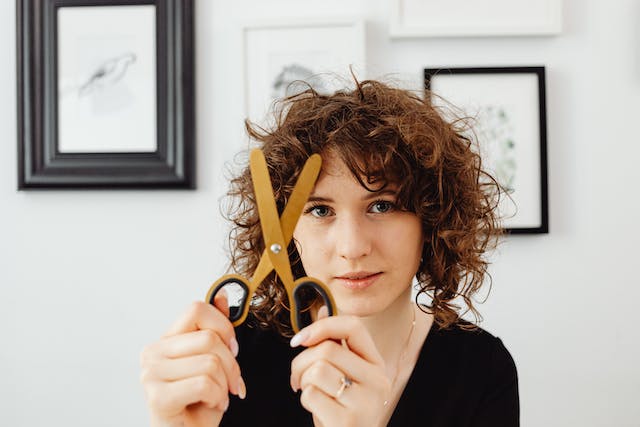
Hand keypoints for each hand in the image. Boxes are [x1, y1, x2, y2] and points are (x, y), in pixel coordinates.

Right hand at [140, 296, 245, 426]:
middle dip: (232, 364)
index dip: (223, 327)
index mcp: (165, 340)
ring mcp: (151, 374)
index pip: (197, 309)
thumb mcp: (213, 361)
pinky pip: (204, 383)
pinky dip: (217, 397)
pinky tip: (210, 404)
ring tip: (216, 396)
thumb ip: (215, 328)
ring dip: (225, 385)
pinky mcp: (157, 396)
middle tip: (232, 383)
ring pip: (210, 362)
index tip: (232, 349)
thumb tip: (223, 295)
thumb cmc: (198, 404)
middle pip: (209, 338)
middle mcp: (152, 353)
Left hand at [289, 310, 390, 426]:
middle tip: (296, 378)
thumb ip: (335, 346)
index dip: (322, 326)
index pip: (353, 327)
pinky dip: (305, 400)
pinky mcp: (349, 420)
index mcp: (376, 363)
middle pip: (327, 349)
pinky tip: (316, 410)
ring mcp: (366, 401)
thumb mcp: (344, 377)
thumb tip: (321, 311)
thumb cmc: (343, 412)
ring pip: (317, 369)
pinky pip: (312, 394)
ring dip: (302, 381)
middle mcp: (377, 380)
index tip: (299, 339)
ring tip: (308, 393)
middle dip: (301, 362)